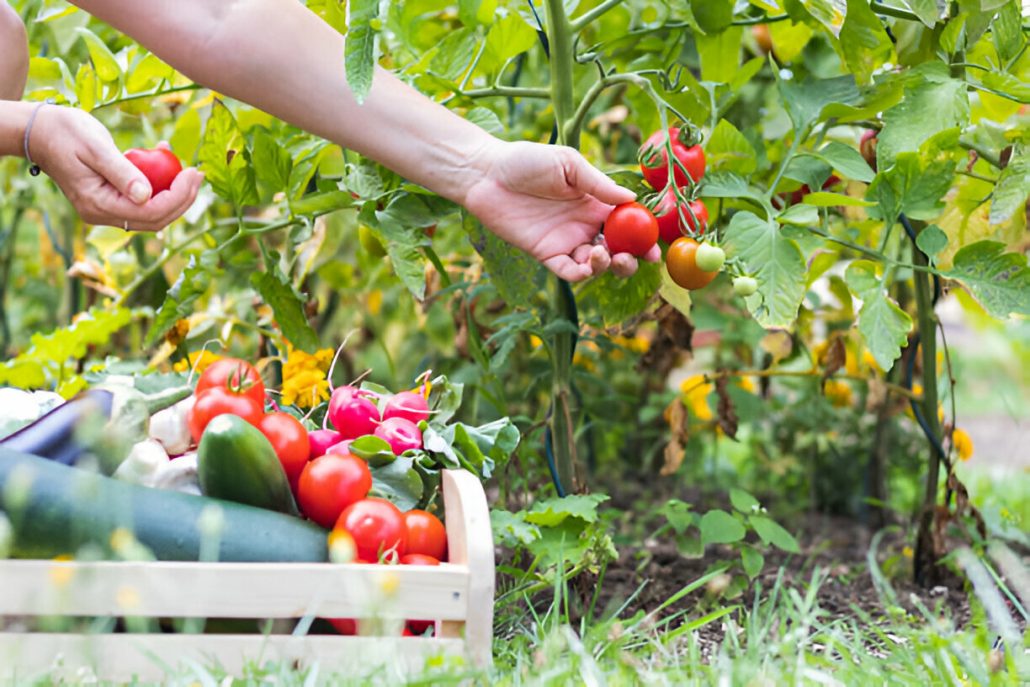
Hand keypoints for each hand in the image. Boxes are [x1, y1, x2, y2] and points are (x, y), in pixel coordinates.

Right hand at [28, 106, 202, 230]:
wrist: (40, 131)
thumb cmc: (65, 132)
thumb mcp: (95, 147)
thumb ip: (122, 172)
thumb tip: (146, 196)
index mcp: (98, 205)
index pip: (150, 213)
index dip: (178, 197)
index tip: (194, 173)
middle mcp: (103, 214)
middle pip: (156, 218)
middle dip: (182, 199)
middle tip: (198, 173)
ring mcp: (107, 209)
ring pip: (152, 212)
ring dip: (174, 192)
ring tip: (187, 167)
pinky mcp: (111, 199)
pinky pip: (143, 199)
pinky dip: (159, 184)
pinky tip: (164, 157)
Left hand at [462, 141, 660, 281]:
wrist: (487, 174)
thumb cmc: (527, 161)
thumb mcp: (568, 164)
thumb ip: (599, 184)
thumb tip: (631, 198)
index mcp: (596, 203)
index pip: (628, 224)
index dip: (644, 236)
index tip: (655, 245)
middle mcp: (585, 225)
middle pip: (618, 250)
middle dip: (631, 258)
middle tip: (636, 257)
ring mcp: (566, 242)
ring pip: (596, 265)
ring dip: (607, 265)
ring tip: (602, 253)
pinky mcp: (546, 254)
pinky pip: (569, 272)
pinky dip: (582, 274)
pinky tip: (587, 265)